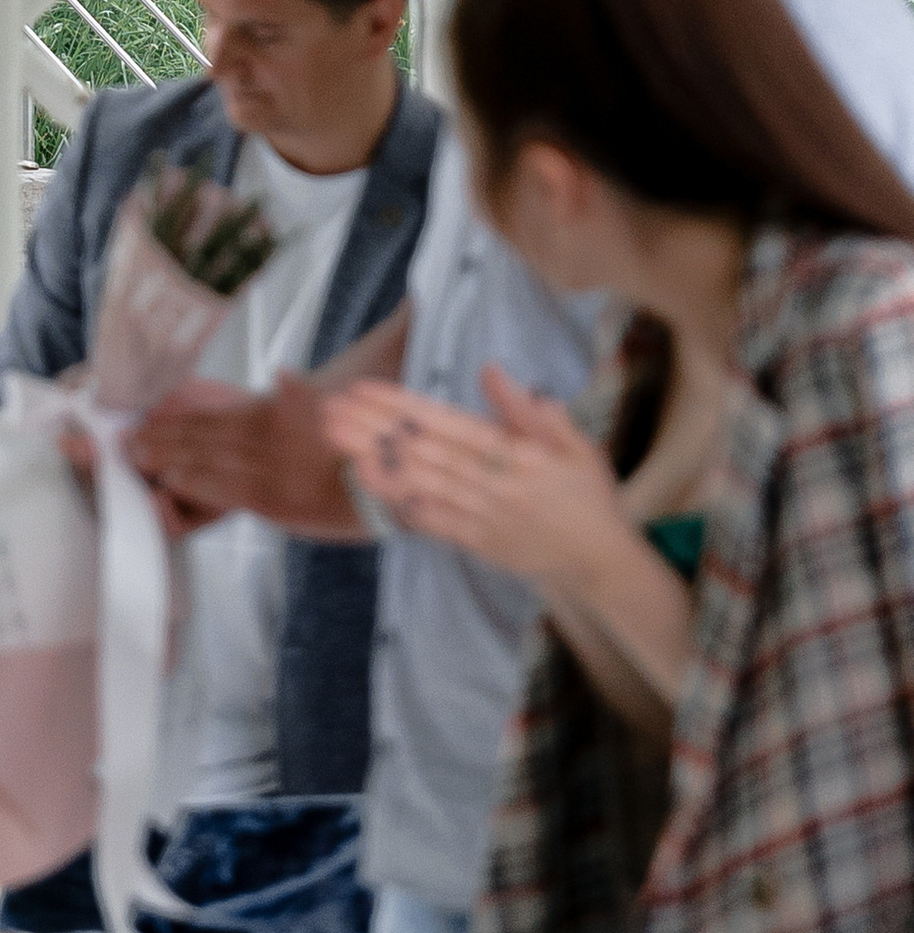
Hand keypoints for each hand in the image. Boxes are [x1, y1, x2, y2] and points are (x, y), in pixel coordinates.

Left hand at [128, 371, 362, 537]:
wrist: (400, 476)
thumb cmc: (368, 440)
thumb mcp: (337, 401)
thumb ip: (299, 393)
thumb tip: (282, 377)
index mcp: (278, 408)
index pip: (216, 413)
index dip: (180, 418)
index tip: (149, 419)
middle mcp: (269, 432)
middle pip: (205, 434)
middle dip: (163, 436)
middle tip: (126, 439)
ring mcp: (271, 465)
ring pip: (208, 459)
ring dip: (169, 456)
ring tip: (136, 455)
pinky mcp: (278, 499)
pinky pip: (228, 489)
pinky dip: (197, 482)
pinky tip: (172, 481)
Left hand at [326, 366, 628, 585]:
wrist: (603, 563)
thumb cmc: (587, 493)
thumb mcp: (574, 444)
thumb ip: (528, 410)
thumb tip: (489, 369)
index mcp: (514, 453)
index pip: (446, 423)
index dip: (401, 406)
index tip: (362, 389)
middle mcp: (493, 484)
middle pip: (424, 452)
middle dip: (373, 429)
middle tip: (329, 409)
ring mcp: (483, 517)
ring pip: (423, 486)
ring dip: (378, 463)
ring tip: (338, 442)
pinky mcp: (479, 544)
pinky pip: (436, 524)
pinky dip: (403, 504)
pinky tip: (372, 485)